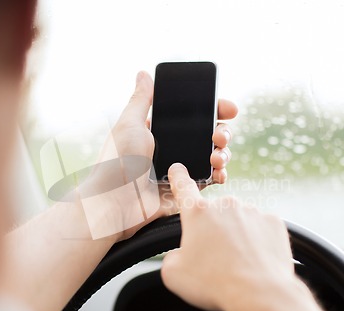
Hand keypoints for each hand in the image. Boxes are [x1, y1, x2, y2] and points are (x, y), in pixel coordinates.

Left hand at [89, 71, 237, 240]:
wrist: (115, 204)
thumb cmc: (117, 163)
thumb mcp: (128, 125)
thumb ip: (141, 100)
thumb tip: (143, 73)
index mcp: (160, 131)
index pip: (193, 115)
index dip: (214, 110)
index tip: (228, 108)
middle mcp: (172, 148)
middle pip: (209, 135)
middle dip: (222, 132)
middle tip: (220, 136)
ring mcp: (181, 169)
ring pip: (213, 156)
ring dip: (223, 153)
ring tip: (218, 156)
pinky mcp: (185, 189)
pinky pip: (210, 180)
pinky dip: (220, 175)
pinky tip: (220, 172)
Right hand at [161, 163, 295, 310]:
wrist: (260, 294)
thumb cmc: (214, 283)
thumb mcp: (174, 274)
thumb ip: (171, 256)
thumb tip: (181, 254)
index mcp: (198, 213)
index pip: (183, 187)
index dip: (178, 177)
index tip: (178, 169)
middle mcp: (225, 205)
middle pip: (213, 214)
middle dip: (212, 231)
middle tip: (215, 258)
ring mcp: (252, 211)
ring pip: (238, 221)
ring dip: (235, 236)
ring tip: (237, 263)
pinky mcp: (273, 222)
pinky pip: (260, 228)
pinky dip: (256, 240)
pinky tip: (254, 259)